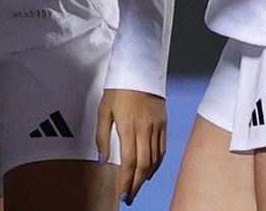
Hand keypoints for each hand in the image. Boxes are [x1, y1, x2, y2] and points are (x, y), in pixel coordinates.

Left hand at [97, 89, 166, 204]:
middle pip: (143, 165)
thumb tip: (103, 160)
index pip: (129, 162)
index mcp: (129, 126)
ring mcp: (157, 126)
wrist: (139, 69)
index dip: (126, 181)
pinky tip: (149, 170)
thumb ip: (102, 137)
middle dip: (136, 184)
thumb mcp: (104, 111)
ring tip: (137, 186)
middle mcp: (145, 128)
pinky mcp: (164, 123)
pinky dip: (156, 163)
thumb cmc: (119, 89)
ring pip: (155, 159)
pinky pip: (162, 149)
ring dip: (145, 176)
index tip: (122, 194)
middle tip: (130, 196)